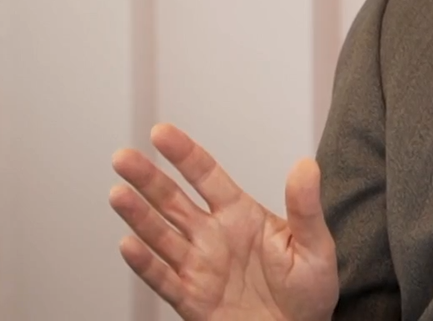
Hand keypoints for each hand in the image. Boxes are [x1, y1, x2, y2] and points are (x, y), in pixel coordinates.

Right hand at [110, 123, 338, 320]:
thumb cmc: (310, 288)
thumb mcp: (314, 245)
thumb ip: (305, 207)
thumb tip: (307, 164)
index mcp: (241, 215)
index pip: (206, 176)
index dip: (184, 154)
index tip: (160, 133)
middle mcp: (213, 236)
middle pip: (173, 201)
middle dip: (148, 179)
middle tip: (122, 157)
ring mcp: (199, 266)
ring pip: (161, 236)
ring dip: (139, 216)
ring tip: (118, 194)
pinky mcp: (192, 299)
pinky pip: (164, 279)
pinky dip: (145, 263)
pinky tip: (128, 245)